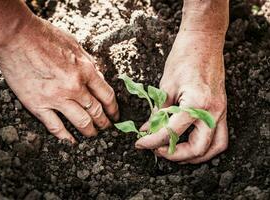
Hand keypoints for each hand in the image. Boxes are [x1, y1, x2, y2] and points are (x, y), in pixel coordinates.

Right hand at [0, 17, 118, 142]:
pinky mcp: (38, 105)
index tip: (115, 115)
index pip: (107, 96)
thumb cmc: (45, 37)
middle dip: (105, 122)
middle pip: (96, 111)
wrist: (15, 36)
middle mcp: (74, 87)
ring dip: (90, 131)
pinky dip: (66, 137)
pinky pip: (55, 127)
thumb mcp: (75, 45)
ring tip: (94, 135)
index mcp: (85, 70)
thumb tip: (100, 79)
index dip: (114, 108)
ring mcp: (56, 98)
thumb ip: (89, 64)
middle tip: (107, 128)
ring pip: (81, 122)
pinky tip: (72, 142)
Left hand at [135, 31, 227, 163]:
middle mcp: (212, 112)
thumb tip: (147, 130)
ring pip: (214, 148)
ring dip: (194, 156)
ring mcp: (220, 111)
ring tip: (173, 152)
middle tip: (157, 150)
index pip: (171, 133)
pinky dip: (205, 146)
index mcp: (196, 104)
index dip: (152, 142)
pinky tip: (189, 142)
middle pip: (197, 149)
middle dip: (175, 155)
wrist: (203, 40)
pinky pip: (219, 137)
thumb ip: (157, 113)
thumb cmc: (184, 57)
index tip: (140, 144)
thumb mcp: (165, 86)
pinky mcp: (221, 109)